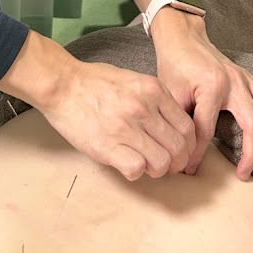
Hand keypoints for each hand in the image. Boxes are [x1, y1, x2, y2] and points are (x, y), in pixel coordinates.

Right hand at [0, 29, 195, 181]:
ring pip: (162, 162)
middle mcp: (143, 108)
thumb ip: (155, 100)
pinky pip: (136, 169)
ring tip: (147, 165)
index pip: (187, 127)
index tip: (182, 152)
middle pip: (179, 147)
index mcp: (153, 90)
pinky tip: (127, 163)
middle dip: (178, 162)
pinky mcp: (107, 145)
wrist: (63, 84)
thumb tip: (171, 125)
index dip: (189, 145)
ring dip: (158, 170)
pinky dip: (136, 172)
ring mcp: (126, 127)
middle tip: (168, 165)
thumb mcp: (134, 80)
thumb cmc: (95, 82)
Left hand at [150, 9, 252, 179]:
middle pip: (252, 125)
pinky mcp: (250, 77)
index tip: (190, 170)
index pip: (207, 132)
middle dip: (250, 155)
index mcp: (211, 87)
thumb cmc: (174, 65)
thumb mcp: (169, 95)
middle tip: (244, 176)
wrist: (182, 37)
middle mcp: (233, 83)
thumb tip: (181, 154)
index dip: (198, 155)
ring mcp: (245, 79)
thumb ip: (180, 123)